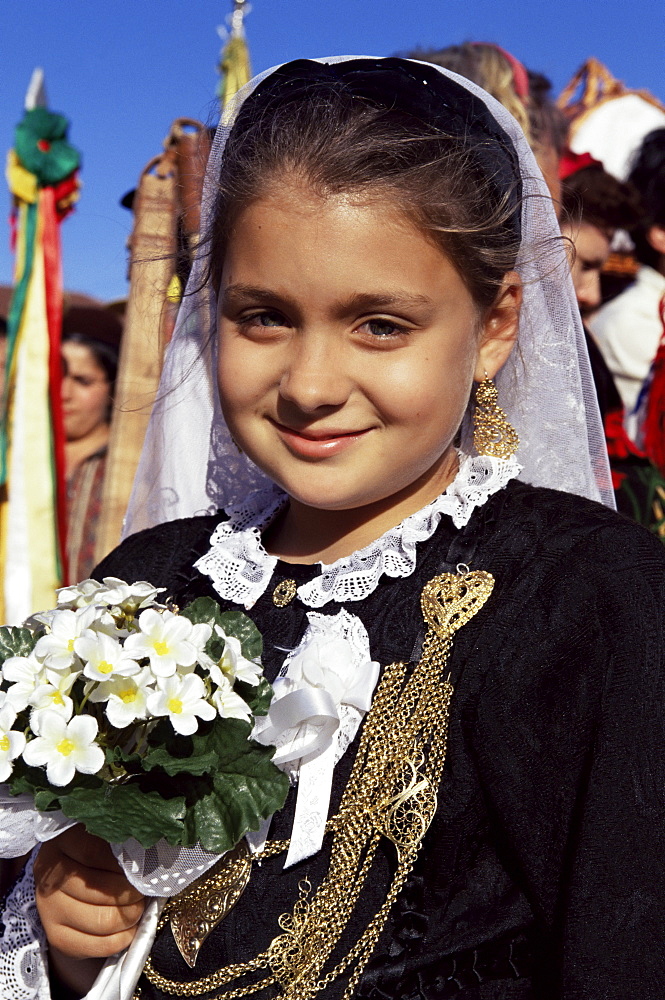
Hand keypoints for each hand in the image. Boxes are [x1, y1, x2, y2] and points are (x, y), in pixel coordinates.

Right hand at [34, 825, 144, 991]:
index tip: (143, 866)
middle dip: (131, 894)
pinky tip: (129, 928)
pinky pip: (96, 945)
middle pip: (99, 890)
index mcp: (61, 843)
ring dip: (130, 916)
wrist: (74, 886)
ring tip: (139, 907)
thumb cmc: (100, 856)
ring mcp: (49, 910)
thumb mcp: (107, 840)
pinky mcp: (57, 937)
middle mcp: (49, 877)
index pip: (95, 853)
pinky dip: (121, 939)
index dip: (124, 863)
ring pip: (101, 921)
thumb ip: (123, 845)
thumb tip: (151, 858)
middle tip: (144, 891)